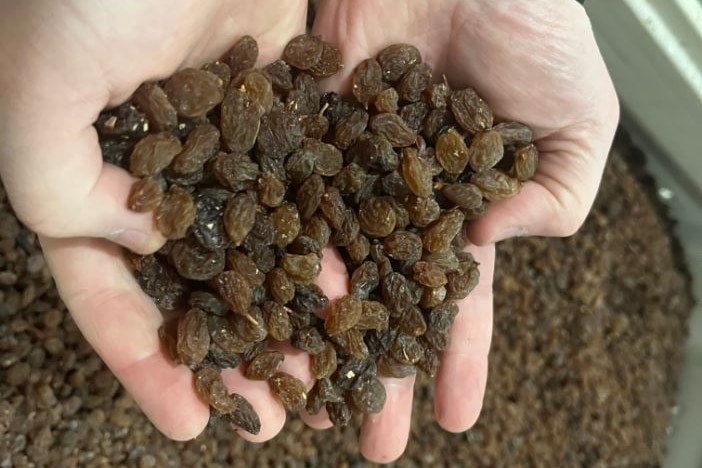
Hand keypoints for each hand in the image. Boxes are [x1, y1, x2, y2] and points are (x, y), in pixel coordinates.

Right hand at [0, 0, 307, 441]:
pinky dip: (328, 240)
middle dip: (233, 354)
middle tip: (276, 417)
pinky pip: (306, 191)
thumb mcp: (41, 82)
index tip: (187, 423)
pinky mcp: (280, 111)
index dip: (142, 359)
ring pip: (259, 247)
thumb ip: (53, 181)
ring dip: (291, 311)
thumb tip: (136, 241)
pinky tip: (359, 289)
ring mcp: (222, 142)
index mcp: (85, 170)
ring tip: (331, 376)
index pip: (105, 288)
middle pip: (194, 283)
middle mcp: (156, 166)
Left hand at [312, 0, 618, 461]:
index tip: (455, 416)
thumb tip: (487, 248)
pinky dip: (277, 247)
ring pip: (329, 263)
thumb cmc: (534, 25)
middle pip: (386, 298)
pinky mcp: (307, 133)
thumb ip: (556, 195)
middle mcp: (401, 199)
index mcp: (465, 206)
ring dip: (320, 331)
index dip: (461, 357)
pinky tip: (265, 305)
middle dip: (381, 367)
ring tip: (305, 396)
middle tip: (369, 438)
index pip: (461, 299)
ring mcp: (350, 170)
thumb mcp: (579, 121)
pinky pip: (287, 198)